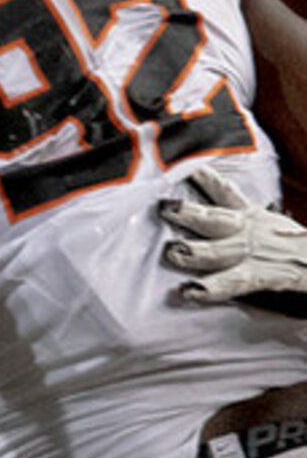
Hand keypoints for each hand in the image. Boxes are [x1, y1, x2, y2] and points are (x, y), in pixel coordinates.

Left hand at [161, 163, 306, 301]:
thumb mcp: (271, 225)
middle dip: (187, 214)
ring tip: (174, 252)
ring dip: (194, 252)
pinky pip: (233, 282)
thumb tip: (208, 209)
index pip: (223, 192)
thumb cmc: (296, 246)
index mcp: (251, 217)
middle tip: (164, 207)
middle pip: (213, 219)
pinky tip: (193, 291)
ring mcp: (253, 254)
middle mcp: (248, 231)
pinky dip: (213, 288)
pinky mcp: (261, 275)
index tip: (179, 165)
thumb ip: (241, 218)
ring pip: (216, 251)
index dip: (201, 177)